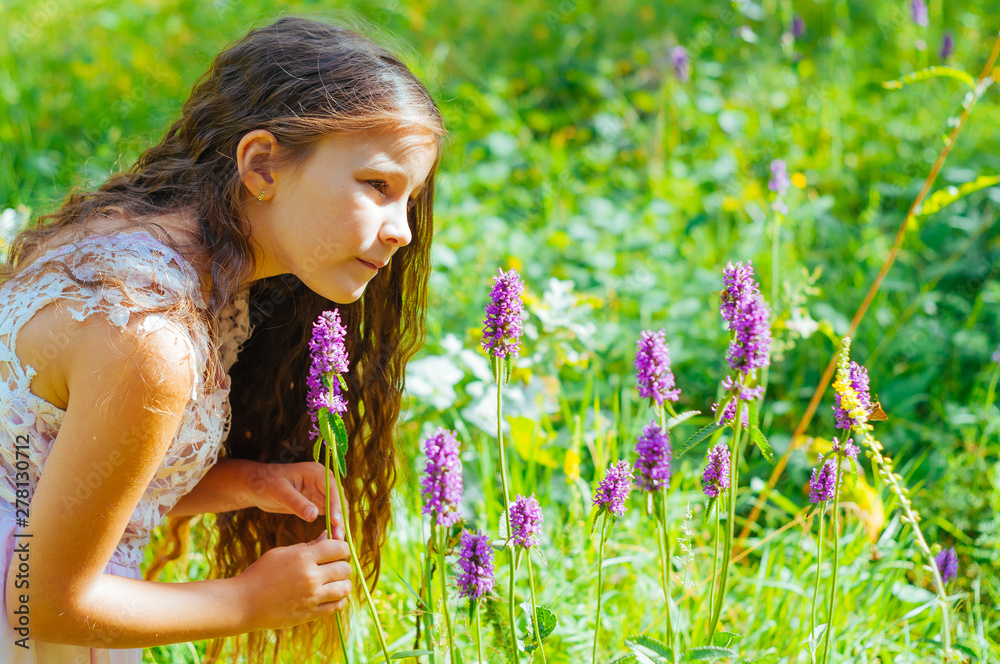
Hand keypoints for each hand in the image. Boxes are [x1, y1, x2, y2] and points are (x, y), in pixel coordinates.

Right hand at [238, 531, 352, 630]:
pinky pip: (336, 606)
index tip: (338, 550)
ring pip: (344, 588)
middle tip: (334, 566)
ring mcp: (311, 597)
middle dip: (342, 565)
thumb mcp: (282, 553)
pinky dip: (339, 600)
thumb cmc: (261, 574)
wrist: (243, 603)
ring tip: (334, 582)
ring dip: (343, 583)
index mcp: (303, 557)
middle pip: (344, 568)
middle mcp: (310, 577)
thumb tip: (329, 535)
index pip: (338, 548)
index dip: (342, 547)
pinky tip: (332, 595)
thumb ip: (308, 546)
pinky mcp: (310, 614)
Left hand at [248, 461, 346, 538]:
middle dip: (340, 517)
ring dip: (338, 523)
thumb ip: (296, 503)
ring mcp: (321, 491)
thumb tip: (314, 516)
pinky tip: (331, 538)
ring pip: (336, 508)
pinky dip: (332, 525)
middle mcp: (322, 480)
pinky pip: (329, 513)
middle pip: (338, 499)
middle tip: (338, 538)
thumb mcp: (279, 492)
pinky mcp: (317, 502)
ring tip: (337, 541)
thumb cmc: (265, 483)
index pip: (332, 488)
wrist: (256, 485)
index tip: (335, 522)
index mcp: (315, 472)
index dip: (336, 505)